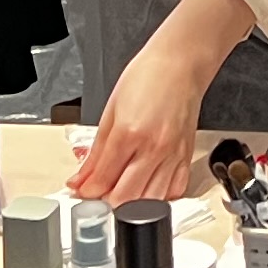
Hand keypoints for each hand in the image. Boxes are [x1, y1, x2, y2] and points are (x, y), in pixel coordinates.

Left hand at [70, 0, 239, 204]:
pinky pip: (173, 192)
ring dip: (131, 203)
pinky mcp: (186, 158)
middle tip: (97, 193)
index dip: (87, 191)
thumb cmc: (147, 77)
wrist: (180, 64)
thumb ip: (96, 151)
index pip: (103, 179)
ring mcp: (172, 156)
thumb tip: (82, 179)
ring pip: (149, 202)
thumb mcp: (111, 110)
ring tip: (118, 191)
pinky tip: (146, 187)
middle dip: (106, 201)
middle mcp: (154, 148)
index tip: (81, 191)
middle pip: (125, 198)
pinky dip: (157, 197)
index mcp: (129, 133)